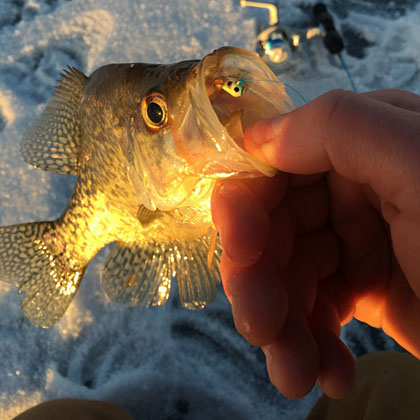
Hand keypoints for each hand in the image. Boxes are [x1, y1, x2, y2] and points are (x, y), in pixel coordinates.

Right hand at [211, 89, 419, 398]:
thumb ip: (340, 127)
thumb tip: (257, 136)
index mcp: (367, 145)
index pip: (276, 165)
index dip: (247, 204)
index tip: (241, 250)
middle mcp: (355, 189)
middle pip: (273, 229)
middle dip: (259, 280)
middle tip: (261, 328)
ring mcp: (357, 242)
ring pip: (285, 277)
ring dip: (281, 326)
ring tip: (294, 371)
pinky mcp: (364, 289)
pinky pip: (312, 309)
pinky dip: (310, 343)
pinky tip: (326, 370)